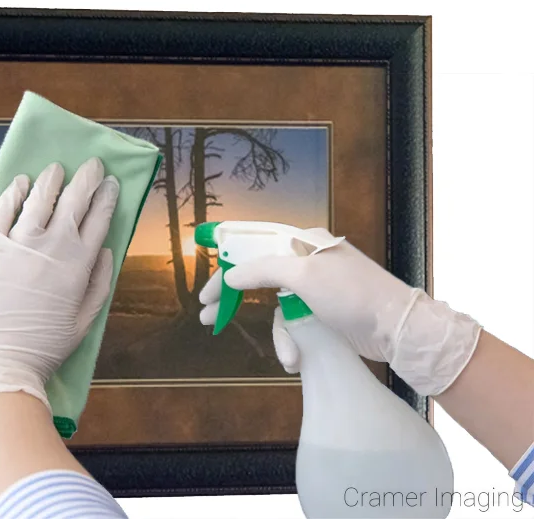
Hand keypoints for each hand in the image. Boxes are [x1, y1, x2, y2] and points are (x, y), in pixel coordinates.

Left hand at [0, 158, 119, 437]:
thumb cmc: (44, 347)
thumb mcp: (84, 322)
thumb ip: (99, 284)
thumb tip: (105, 251)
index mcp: (79, 264)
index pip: (99, 219)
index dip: (108, 198)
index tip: (112, 183)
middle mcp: (52, 245)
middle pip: (74, 200)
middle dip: (87, 179)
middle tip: (94, 165)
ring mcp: (18, 242)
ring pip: (40, 197)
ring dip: (52, 179)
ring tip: (57, 169)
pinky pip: (4, 209)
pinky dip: (15, 192)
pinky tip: (22, 183)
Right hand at [198, 228, 480, 395]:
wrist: (398, 328)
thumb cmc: (352, 294)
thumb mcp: (303, 276)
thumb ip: (262, 270)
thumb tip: (231, 275)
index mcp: (301, 244)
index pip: (253, 250)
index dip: (226, 269)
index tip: (206, 293)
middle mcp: (305, 263)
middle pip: (258, 278)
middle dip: (235, 301)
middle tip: (207, 317)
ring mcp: (315, 289)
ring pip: (278, 310)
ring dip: (280, 336)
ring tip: (289, 357)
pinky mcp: (323, 313)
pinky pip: (295, 325)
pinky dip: (295, 342)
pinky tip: (299, 359)